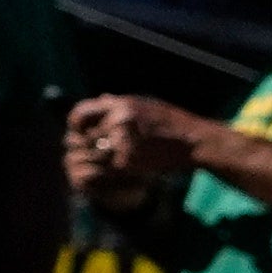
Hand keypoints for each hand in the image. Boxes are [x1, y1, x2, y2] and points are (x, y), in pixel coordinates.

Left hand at [66, 93, 205, 187]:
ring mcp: (123, 142)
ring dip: (97, 161)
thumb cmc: (174, 122)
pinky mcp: (128, 161)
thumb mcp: (147, 104)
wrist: (196, 141)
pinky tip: (117, 172)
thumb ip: (121, 104)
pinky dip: (109, 173)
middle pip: (86, 136)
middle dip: (86, 146)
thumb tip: (100, 99)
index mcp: (121, 105)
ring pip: (95, 155)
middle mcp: (119, 121)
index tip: (78, 132)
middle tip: (89, 153)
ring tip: (105, 164)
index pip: (81, 112)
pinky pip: (108, 169)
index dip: (75, 124)